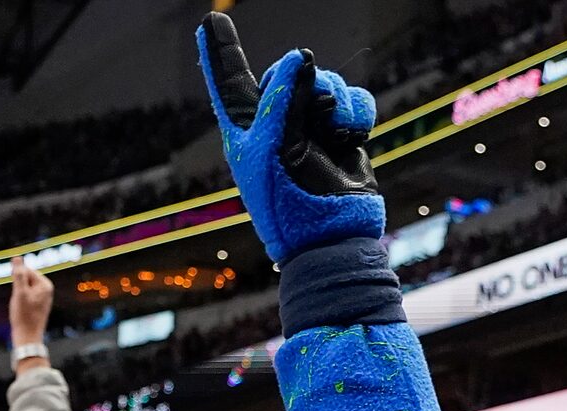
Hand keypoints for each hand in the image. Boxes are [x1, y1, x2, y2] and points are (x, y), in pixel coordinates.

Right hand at [7, 253, 53, 353]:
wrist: (28, 338)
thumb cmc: (24, 317)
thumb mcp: (19, 293)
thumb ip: (18, 274)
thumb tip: (17, 258)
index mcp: (45, 284)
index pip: (26, 271)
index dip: (17, 282)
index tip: (19, 296)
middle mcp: (47, 290)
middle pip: (25, 279)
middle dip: (18, 288)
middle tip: (20, 304)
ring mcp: (43, 297)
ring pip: (24, 289)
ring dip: (18, 296)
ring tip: (21, 309)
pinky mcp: (39, 305)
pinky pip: (26, 297)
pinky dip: (20, 302)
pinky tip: (22, 313)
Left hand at [197, 10, 383, 263]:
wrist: (331, 234)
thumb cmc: (289, 200)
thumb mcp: (273, 146)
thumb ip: (282, 98)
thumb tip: (301, 57)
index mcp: (245, 130)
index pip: (230, 81)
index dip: (221, 51)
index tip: (210, 20)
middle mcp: (275, 124)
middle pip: (288, 72)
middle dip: (305, 85)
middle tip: (314, 116)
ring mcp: (310, 127)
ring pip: (325, 82)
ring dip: (335, 104)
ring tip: (334, 136)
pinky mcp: (341, 133)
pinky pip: (353, 100)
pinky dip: (356, 117)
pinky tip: (350, 140)